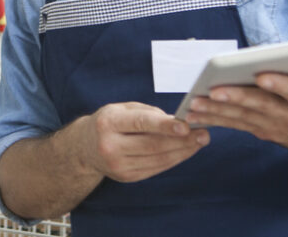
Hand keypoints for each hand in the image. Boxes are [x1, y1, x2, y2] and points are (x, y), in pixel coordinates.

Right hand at [80, 102, 209, 182]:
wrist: (84, 148)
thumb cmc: (109, 122)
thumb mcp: (121, 109)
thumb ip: (148, 113)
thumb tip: (178, 122)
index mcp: (108, 122)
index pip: (140, 124)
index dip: (164, 125)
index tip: (186, 126)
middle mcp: (110, 146)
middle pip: (152, 145)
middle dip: (181, 140)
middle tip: (203, 133)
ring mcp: (117, 165)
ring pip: (157, 159)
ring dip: (182, 151)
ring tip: (200, 141)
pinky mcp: (126, 177)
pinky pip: (155, 168)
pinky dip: (173, 160)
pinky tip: (185, 151)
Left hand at [184, 50, 287, 168]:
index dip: (281, 86)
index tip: (263, 76)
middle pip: (263, 106)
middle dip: (238, 98)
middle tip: (216, 90)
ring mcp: (275, 126)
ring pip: (243, 118)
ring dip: (218, 111)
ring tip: (195, 104)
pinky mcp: (263, 129)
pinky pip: (236, 125)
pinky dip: (215, 119)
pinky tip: (194, 112)